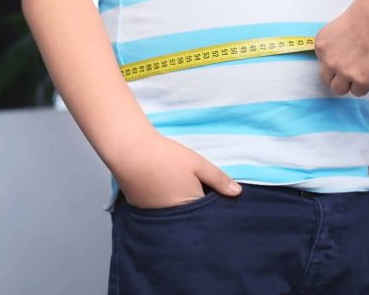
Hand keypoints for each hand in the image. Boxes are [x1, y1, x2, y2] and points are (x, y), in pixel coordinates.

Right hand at [112, 133, 241, 208]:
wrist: (131, 151)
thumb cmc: (167, 157)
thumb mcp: (199, 164)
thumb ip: (219, 179)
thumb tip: (237, 193)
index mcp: (189, 206)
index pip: (206, 213)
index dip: (210, 201)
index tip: (211, 190)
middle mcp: (172, 217)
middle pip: (189, 215)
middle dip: (194, 203)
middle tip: (191, 183)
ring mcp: (153, 214)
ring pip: (173, 212)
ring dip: (176, 202)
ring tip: (174, 182)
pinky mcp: (140, 208)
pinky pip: (157, 210)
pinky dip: (161, 201)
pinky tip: (161, 185)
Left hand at [315, 0, 368, 96]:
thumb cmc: (367, 13)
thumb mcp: (341, 26)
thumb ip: (339, 42)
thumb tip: (347, 53)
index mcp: (321, 44)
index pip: (323, 62)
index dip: (336, 61)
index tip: (346, 58)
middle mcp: (328, 59)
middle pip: (326, 79)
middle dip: (338, 77)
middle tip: (352, 71)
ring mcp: (343, 70)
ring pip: (339, 89)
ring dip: (349, 84)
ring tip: (361, 75)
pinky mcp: (360, 79)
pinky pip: (358, 92)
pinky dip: (365, 86)